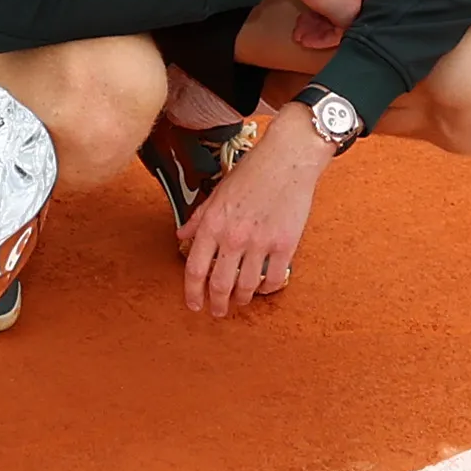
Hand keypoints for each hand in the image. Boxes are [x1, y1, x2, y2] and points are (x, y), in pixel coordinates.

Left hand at [180, 108, 330, 317]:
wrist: (288, 158)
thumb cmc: (253, 171)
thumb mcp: (218, 193)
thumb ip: (199, 218)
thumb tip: (182, 236)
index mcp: (213, 224)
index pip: (195, 269)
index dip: (192, 293)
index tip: (194, 304)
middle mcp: (233, 236)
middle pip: (219, 285)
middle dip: (216, 304)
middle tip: (217, 311)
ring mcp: (260, 242)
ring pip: (246, 286)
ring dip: (241, 300)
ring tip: (240, 302)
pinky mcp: (285, 245)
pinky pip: (274, 279)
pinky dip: (267, 289)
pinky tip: (263, 288)